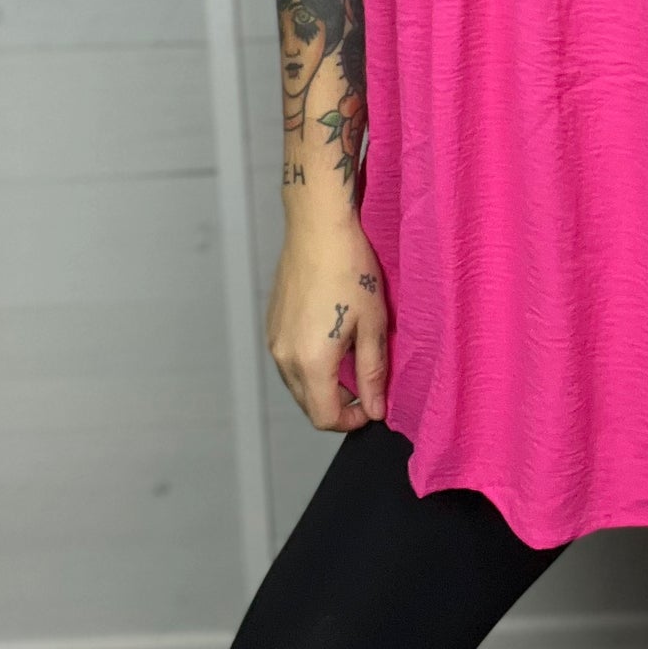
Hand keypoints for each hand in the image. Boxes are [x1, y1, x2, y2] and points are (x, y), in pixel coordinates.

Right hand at [266, 215, 390, 431]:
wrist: (318, 229)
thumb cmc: (350, 270)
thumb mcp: (372, 324)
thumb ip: (372, 373)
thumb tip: (375, 409)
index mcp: (311, 362)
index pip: (325, 417)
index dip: (351, 420)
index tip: (372, 406)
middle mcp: (285, 357)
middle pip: (308, 404)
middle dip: (337, 403)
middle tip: (366, 382)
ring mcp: (274, 340)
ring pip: (297, 383)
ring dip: (323, 384)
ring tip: (351, 356)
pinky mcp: (272, 324)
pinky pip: (289, 360)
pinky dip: (309, 363)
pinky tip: (331, 338)